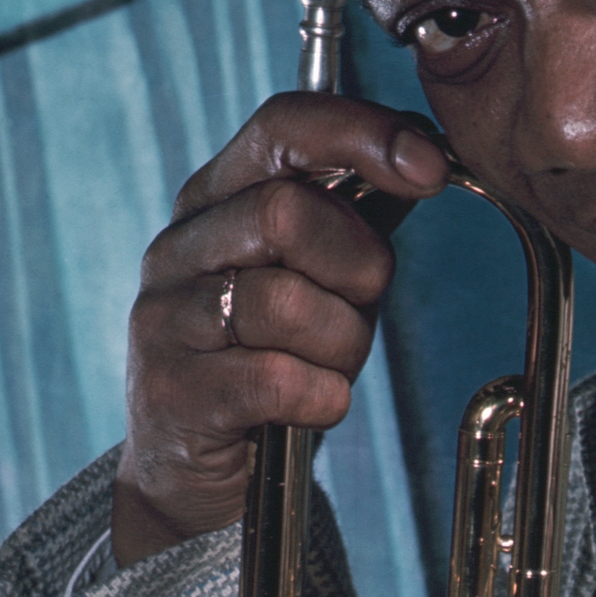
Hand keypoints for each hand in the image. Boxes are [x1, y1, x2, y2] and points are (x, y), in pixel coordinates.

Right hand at [111, 91, 449, 562]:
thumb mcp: (323, 276)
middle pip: (286, 212)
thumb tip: (424, 152)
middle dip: (356, 267)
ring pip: (286, 302)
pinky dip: (322, 398)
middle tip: (359, 310)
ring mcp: (165, 317)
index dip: (362, 134)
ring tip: (328, 368)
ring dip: (342, 346)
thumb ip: (359, 217)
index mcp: (216, 199)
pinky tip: (315, 405)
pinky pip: (278, 380)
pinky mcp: (172, 391)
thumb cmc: (272, 360)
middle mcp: (179, 247)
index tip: (430, 166)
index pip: (283, 125)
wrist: (198, 470)